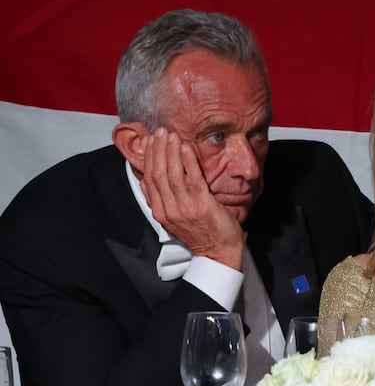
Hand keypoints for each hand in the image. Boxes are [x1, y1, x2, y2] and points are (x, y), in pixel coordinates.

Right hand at [140, 128, 244, 269]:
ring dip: (171, 152)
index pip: (149, 179)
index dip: (150, 158)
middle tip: (160, 131)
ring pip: (172, 174)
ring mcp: (184, 207)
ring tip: (171, 135)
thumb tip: (145, 182)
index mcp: (161, 212)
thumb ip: (160, 200)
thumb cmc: (201, 234)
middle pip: (158, 173)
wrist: (218, 253)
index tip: (151, 141)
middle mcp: (169, 209)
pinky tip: (186, 148)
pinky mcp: (201, 205)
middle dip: (158, 150)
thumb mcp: (173, 218)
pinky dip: (188, 161)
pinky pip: (192, 179)